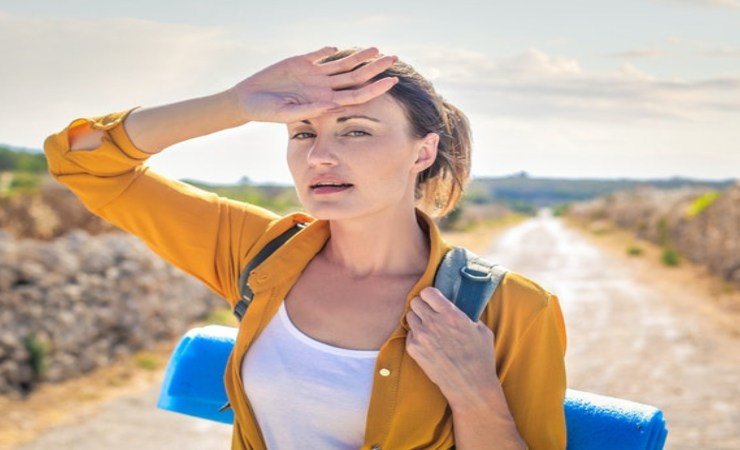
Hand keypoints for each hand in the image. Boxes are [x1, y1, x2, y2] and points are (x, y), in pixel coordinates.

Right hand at [229, 46, 398, 123]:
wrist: (248, 101)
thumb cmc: (266, 112)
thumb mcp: (286, 112)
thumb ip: (308, 109)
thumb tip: (330, 105)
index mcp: (324, 101)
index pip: (356, 95)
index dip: (375, 88)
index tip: (393, 81)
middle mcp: (323, 87)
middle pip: (355, 77)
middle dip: (375, 68)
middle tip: (394, 58)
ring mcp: (314, 74)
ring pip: (342, 64)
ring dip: (359, 56)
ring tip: (376, 49)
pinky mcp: (301, 62)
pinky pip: (320, 54)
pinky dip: (329, 50)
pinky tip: (339, 47)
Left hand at [405, 287, 499, 400]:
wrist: (470, 386)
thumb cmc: (480, 358)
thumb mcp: (481, 330)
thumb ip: (466, 315)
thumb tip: (457, 308)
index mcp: (451, 314)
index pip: (428, 292)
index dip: (431, 295)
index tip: (434, 300)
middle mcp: (433, 322)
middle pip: (415, 302)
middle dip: (423, 306)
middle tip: (430, 313)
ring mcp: (421, 336)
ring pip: (410, 316)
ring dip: (418, 319)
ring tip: (428, 328)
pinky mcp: (414, 349)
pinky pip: (409, 334)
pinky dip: (416, 335)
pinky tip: (427, 343)